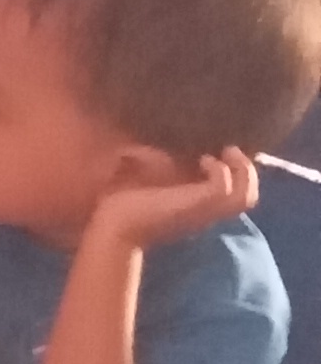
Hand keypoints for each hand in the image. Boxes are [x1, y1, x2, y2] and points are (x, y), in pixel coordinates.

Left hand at [90, 151, 260, 257]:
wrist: (113, 226)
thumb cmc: (126, 203)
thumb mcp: (152, 178)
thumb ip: (164, 162)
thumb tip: (157, 137)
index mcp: (200, 205)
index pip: (237, 191)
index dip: (241, 171)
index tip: (228, 150)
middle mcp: (207, 210)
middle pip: (250, 196)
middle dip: (248, 170)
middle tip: (231, 150)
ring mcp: (204, 210)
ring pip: (247, 195)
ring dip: (242, 170)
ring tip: (226, 152)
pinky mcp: (196, 206)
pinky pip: (225, 189)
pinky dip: (220, 171)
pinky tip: (205, 160)